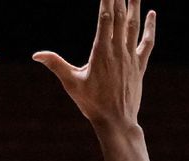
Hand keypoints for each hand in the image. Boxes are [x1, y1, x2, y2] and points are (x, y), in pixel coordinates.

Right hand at [33, 0, 155, 129]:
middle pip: (120, 16)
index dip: (107, 0)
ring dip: (134, 5)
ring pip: (133, 25)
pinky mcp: (139, 65)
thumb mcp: (71, 83)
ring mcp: (130, 57)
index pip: (105, 18)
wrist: (116, 121)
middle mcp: (118, 51)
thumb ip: (56, 65)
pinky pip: (147, 42)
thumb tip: (37, 54)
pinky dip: (150, 27)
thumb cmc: (91, 104)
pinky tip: (151, 13)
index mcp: (101, 52)